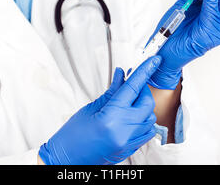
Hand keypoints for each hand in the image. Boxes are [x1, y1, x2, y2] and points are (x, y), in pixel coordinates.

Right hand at [38, 55, 161, 164]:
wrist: (65, 159)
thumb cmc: (72, 136)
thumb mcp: (91, 108)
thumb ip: (112, 91)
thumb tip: (122, 75)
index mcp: (111, 117)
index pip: (133, 87)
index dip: (145, 71)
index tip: (154, 61)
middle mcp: (123, 131)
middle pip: (146, 103)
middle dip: (142, 90)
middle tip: (131, 84)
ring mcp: (128, 142)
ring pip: (150, 118)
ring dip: (143, 106)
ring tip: (129, 101)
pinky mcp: (130, 150)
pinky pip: (147, 132)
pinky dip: (144, 121)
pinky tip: (133, 115)